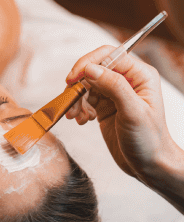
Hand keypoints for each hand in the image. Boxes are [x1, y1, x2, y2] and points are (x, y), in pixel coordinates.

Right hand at [64, 46, 177, 180]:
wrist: (149, 166)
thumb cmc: (150, 142)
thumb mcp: (133, 113)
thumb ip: (114, 87)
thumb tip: (90, 68)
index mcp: (140, 76)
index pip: (109, 55)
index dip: (88, 63)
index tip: (73, 78)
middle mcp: (127, 80)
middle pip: (93, 68)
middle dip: (79, 84)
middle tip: (70, 98)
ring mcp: (114, 92)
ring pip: (85, 83)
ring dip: (76, 98)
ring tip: (76, 114)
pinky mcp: (104, 104)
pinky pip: (84, 97)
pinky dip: (78, 107)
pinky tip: (82, 119)